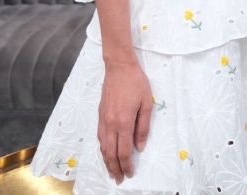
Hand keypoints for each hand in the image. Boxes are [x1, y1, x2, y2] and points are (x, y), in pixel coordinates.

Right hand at [98, 60, 152, 183]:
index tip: (130, 174)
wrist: (119, 66)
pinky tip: (106, 152)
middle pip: (111, 153)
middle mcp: (111, 124)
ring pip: (103, 147)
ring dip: (107, 161)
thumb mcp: (146, 103)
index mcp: (124, 123)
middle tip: (119, 180)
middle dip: (115, 168)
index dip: (127, 165)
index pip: (124, 151)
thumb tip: (140, 147)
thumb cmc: (136, 82)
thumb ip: (143, 127)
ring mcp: (103, 120)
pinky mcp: (100, 114)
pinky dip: (102, 149)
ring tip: (111, 171)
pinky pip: (100, 137)